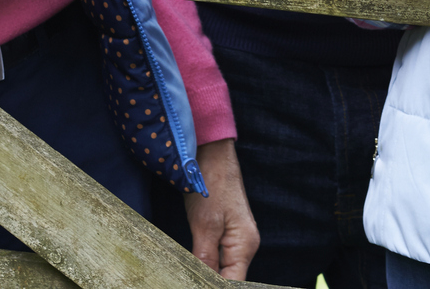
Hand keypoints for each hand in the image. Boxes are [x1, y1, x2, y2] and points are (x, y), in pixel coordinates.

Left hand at [183, 139, 258, 279]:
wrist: (212, 154)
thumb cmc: (211, 184)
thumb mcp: (204, 226)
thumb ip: (205, 260)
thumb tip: (203, 283)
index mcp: (245, 245)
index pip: (233, 283)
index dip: (213, 287)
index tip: (192, 283)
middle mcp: (245, 245)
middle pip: (228, 277)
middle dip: (207, 281)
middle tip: (184, 278)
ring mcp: (236, 238)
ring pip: (222, 269)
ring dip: (205, 274)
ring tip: (185, 275)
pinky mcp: (225, 232)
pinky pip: (217, 257)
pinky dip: (204, 263)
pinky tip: (190, 265)